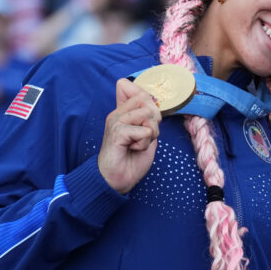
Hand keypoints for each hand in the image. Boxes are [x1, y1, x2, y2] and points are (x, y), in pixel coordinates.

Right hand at [98, 78, 161, 193]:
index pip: (139, 90)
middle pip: (148, 100)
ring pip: (149, 115)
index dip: (151, 102)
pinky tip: (133, 149)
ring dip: (151, 134)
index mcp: (122, 112)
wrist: (117, 179)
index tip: (146, 122)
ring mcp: (116, 122)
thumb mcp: (145, 134)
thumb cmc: (131, 158)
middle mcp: (118, 113)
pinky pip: (145, 131)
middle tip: (143, 136)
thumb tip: (154, 101)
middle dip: (154, 121)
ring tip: (138, 143)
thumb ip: (148, 118)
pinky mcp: (117, 132)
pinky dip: (144, 144)